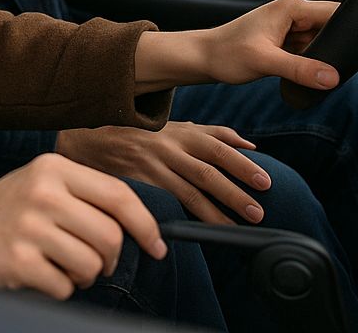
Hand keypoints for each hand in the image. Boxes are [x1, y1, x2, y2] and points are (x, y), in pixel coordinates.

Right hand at [0, 154, 166, 298]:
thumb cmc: (3, 212)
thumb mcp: (41, 185)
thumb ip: (84, 195)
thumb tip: (140, 225)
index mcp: (53, 167)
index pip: (118, 195)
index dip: (145, 225)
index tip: (157, 247)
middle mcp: (43, 192)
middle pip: (110, 237)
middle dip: (108, 259)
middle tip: (90, 262)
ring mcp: (29, 226)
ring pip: (92, 266)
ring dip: (82, 276)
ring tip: (58, 266)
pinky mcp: (17, 260)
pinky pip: (64, 288)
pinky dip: (57, 289)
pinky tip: (35, 274)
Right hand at [56, 122, 270, 224]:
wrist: (91, 136)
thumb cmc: (141, 132)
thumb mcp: (177, 125)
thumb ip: (214, 134)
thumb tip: (251, 144)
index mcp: (182, 133)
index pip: (218, 149)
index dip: (242, 165)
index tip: (265, 182)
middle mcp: (168, 149)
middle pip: (206, 172)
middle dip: (233, 193)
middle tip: (258, 212)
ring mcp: (151, 168)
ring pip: (188, 192)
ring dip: (215, 212)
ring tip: (236, 228)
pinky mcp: (136, 185)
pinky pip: (163, 204)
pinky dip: (180, 217)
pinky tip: (194, 232)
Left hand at [200, 0, 339, 88]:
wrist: (205, 58)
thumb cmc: (227, 54)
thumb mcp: (265, 62)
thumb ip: (300, 69)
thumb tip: (333, 78)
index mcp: (293, 7)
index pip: (336, 13)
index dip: (351, 31)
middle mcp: (296, 13)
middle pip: (334, 28)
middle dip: (340, 48)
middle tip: (343, 70)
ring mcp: (293, 28)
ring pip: (325, 42)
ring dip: (327, 57)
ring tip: (324, 74)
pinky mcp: (289, 42)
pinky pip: (313, 51)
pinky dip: (315, 63)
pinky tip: (313, 75)